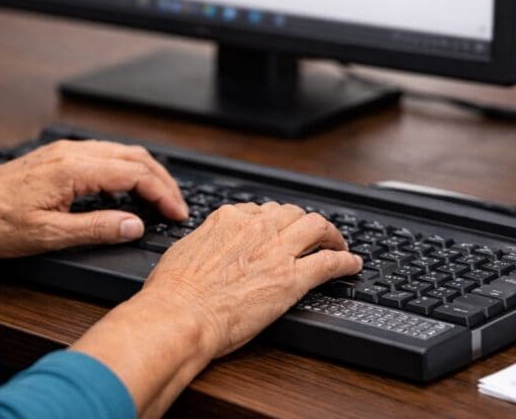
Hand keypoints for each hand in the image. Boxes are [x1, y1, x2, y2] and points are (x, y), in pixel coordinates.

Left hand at [0, 140, 188, 257]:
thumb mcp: (47, 235)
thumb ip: (96, 229)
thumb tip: (135, 226)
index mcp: (73, 169)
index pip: (134, 174)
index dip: (162, 194)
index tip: (177, 215)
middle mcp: (71, 153)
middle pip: (134, 157)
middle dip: (162, 182)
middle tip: (177, 209)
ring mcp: (64, 152)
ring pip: (121, 153)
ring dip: (147, 173)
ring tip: (160, 200)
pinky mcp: (57, 158)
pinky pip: (105, 156)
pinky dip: (127, 170)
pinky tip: (128, 190)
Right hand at [72, 202, 361, 417]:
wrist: (180, 315)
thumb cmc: (173, 292)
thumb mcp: (183, 251)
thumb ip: (202, 243)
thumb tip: (203, 248)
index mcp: (228, 219)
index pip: (260, 210)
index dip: (273, 220)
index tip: (277, 229)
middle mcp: (256, 228)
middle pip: (292, 213)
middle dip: (303, 222)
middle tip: (311, 234)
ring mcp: (277, 251)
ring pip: (317, 227)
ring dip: (331, 234)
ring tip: (337, 244)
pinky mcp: (292, 278)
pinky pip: (330, 262)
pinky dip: (346, 261)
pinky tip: (352, 265)